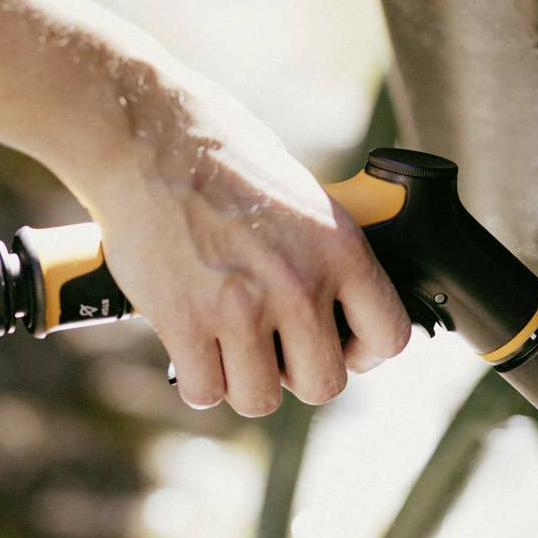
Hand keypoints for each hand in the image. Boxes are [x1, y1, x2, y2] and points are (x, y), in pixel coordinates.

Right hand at [79, 75, 408, 413]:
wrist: (150, 139)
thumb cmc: (227, 163)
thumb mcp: (306, 202)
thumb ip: (328, 262)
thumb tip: (340, 315)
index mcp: (341, 250)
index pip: (388, 337)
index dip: (365, 352)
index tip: (342, 345)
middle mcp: (298, 285)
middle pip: (324, 385)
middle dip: (299, 372)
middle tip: (275, 345)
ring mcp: (241, 310)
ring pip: (261, 398)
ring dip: (245, 380)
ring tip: (230, 344)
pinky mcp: (184, 324)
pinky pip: (205, 393)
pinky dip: (200, 378)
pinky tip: (194, 343)